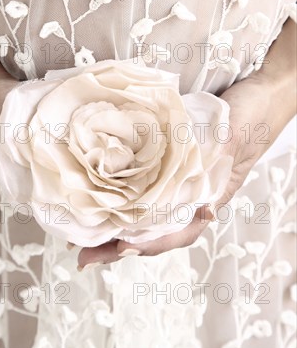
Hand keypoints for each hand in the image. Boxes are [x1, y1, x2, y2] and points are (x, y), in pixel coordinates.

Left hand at [77, 42, 295, 267]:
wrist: (263, 93)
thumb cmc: (252, 118)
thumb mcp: (232, 141)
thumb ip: (213, 165)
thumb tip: (197, 202)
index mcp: (209, 194)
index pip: (177, 232)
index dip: (149, 244)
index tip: (121, 249)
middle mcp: (192, 189)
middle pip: (153, 225)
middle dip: (119, 242)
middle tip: (84, 254)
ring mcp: (180, 172)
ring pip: (146, 205)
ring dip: (117, 220)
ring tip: (86, 230)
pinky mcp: (171, 153)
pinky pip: (145, 177)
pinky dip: (125, 188)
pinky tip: (104, 191)